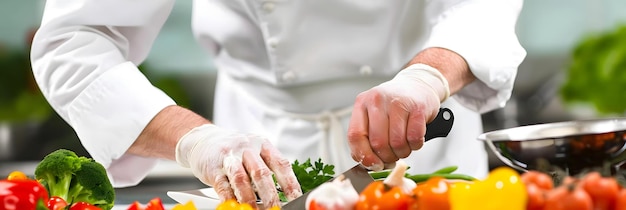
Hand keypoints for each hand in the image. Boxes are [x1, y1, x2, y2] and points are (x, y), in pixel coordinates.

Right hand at [175, 124, 301, 207]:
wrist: (203, 140)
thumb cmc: (234, 149)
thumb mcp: (254, 151)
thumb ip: (268, 168)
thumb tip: (284, 193)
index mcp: (262, 144)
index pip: (280, 163)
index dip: (290, 183)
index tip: (295, 198)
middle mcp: (247, 148)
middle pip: (261, 173)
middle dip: (270, 195)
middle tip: (276, 208)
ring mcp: (229, 157)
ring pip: (241, 178)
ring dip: (250, 198)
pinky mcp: (213, 168)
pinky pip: (223, 186)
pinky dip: (230, 199)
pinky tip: (236, 206)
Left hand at [348, 64, 449, 170]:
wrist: (418, 85)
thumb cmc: (394, 105)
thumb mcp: (373, 114)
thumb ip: (366, 136)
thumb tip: (366, 162)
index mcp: (362, 104)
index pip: (355, 136)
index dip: (364, 156)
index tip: (373, 164)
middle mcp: (377, 100)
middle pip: (378, 143)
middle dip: (387, 157)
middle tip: (392, 155)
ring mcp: (398, 102)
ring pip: (397, 143)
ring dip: (402, 152)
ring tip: (403, 146)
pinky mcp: (417, 107)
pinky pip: (414, 138)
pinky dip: (415, 145)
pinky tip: (414, 138)